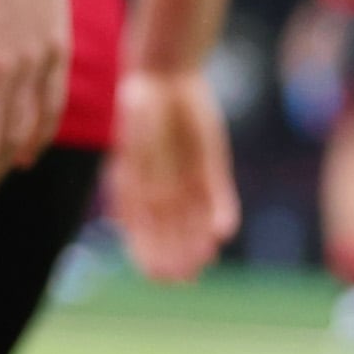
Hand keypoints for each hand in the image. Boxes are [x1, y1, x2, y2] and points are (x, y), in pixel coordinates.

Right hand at [105, 61, 237, 279]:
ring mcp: (187, 179)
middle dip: (175, 257)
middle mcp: (161, 188)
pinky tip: (224, 232)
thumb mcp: (133, 143)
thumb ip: (135, 179)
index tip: (156, 276)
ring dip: (198, 242)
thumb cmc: (139, 106)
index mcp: (133, 187)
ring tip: (205, 260)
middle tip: (183, 279)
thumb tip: (129, 216)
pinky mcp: (211, 168)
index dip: (147, 255)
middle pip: (170, 232)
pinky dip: (223, 214)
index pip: (140, 231)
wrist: (166, 74)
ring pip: (195, 220)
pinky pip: (218, 196)